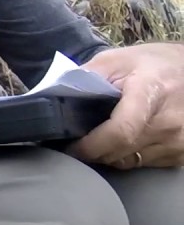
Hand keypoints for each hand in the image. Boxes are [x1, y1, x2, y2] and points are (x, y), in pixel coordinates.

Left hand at [69, 42, 183, 168]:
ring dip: (110, 154)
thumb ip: (86, 77)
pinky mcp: (182, 153)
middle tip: (82, 140)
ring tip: (106, 136)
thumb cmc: (154, 64)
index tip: (72, 147)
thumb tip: (54, 96)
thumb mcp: (117, 60)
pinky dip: (129, 156)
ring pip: (129, 162)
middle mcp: (169, 121)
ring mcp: (179, 140)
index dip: (90, 146)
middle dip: (93, 151)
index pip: (120, 132)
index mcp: (151, 93)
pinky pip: (144, 165)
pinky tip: (128, 140)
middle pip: (119, 152)